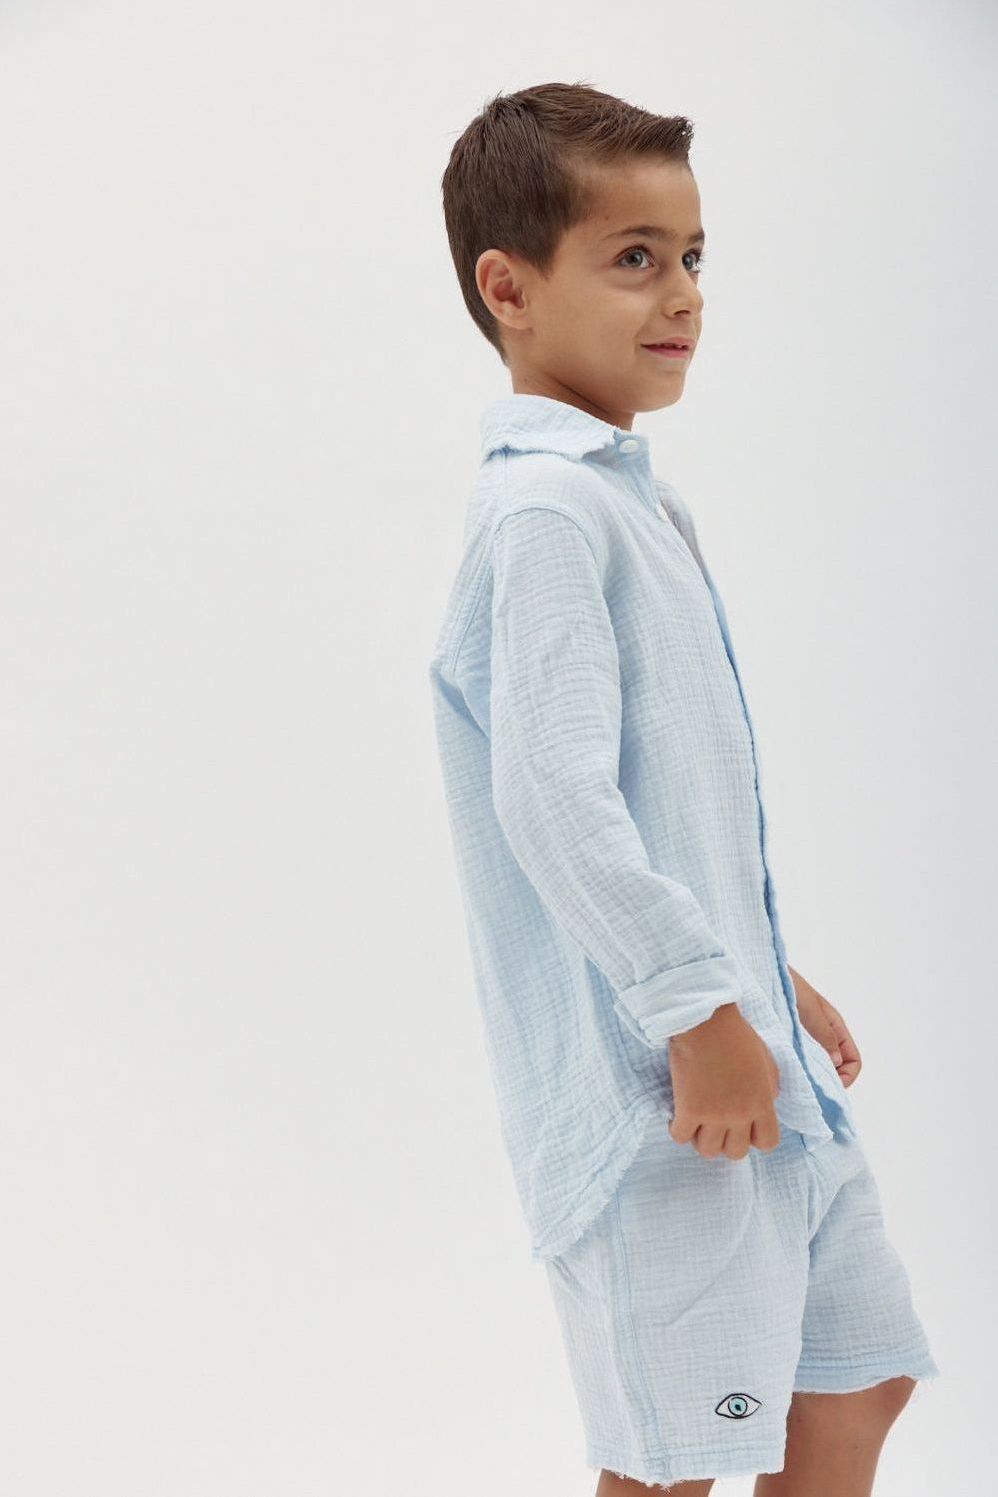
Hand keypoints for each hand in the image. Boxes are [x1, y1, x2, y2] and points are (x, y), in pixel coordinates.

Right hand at [666, 1002, 781, 1159]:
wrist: (705, 1020)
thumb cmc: (735, 1034)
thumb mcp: (765, 1059)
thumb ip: (771, 1086)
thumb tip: (769, 1102)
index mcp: (762, 1102)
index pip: (767, 1143)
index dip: (754, 1138)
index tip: (742, 1126)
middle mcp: (740, 1114)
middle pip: (736, 1153)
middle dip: (726, 1142)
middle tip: (716, 1125)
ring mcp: (714, 1114)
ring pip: (708, 1151)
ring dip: (701, 1139)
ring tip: (696, 1123)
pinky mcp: (688, 1109)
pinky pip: (680, 1137)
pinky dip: (677, 1130)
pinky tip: (678, 1116)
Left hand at [787, 965, 861, 1088]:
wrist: (761, 972)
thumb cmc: (788, 984)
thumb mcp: (809, 1008)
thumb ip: (823, 1033)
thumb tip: (835, 1063)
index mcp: (835, 1027)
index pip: (853, 1061)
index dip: (846, 1077)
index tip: (828, 1086)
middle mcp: (823, 1035)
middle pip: (836, 1068)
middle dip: (826, 1081)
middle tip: (808, 1087)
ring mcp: (806, 1039)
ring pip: (817, 1066)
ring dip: (810, 1076)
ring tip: (795, 1080)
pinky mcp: (788, 1040)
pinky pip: (799, 1060)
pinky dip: (796, 1069)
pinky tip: (783, 1070)